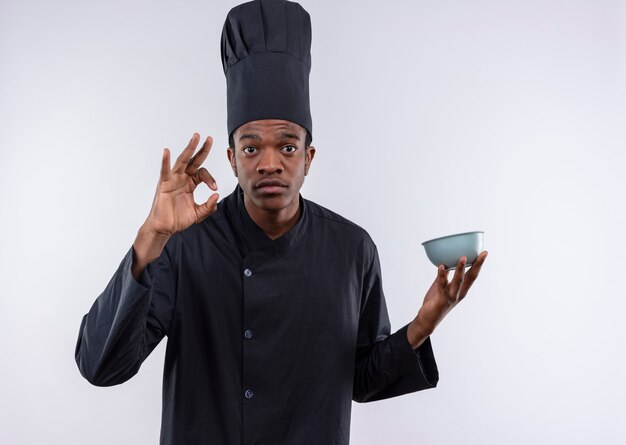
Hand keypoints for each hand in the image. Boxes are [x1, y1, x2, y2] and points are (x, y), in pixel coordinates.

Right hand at [131, 134, 218, 279]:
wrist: (165, 228)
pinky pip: (164, 171)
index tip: (214, 189)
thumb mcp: (199, 214)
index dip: (211, 179)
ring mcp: (173, 180)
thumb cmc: (179, 219)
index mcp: (191, 183)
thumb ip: (209, 206)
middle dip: (202, 149)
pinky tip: (166, 151)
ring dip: (189, 148)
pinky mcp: (164, 184)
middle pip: (194, 160)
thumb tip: (217, 195)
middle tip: (209, 138)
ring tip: (196, 137)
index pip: (203, 174)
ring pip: (182, 161)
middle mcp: (182, 178)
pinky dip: (165, 161)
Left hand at [407, 251, 487, 347]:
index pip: (472, 275)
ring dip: (460, 269)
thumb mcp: (440, 287)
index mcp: (461, 290)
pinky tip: (441, 267)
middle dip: (477, 265)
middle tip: (483, 254)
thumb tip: (444, 262)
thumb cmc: (434, 303)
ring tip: (463, 257)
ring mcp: (451, 297)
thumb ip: (444, 277)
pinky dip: (442, 276)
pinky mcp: (442, 301)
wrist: (427, 320)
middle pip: (470, 278)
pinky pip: (442, 286)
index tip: (484, 253)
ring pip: (458, 282)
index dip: (478, 264)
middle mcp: (459, 294)